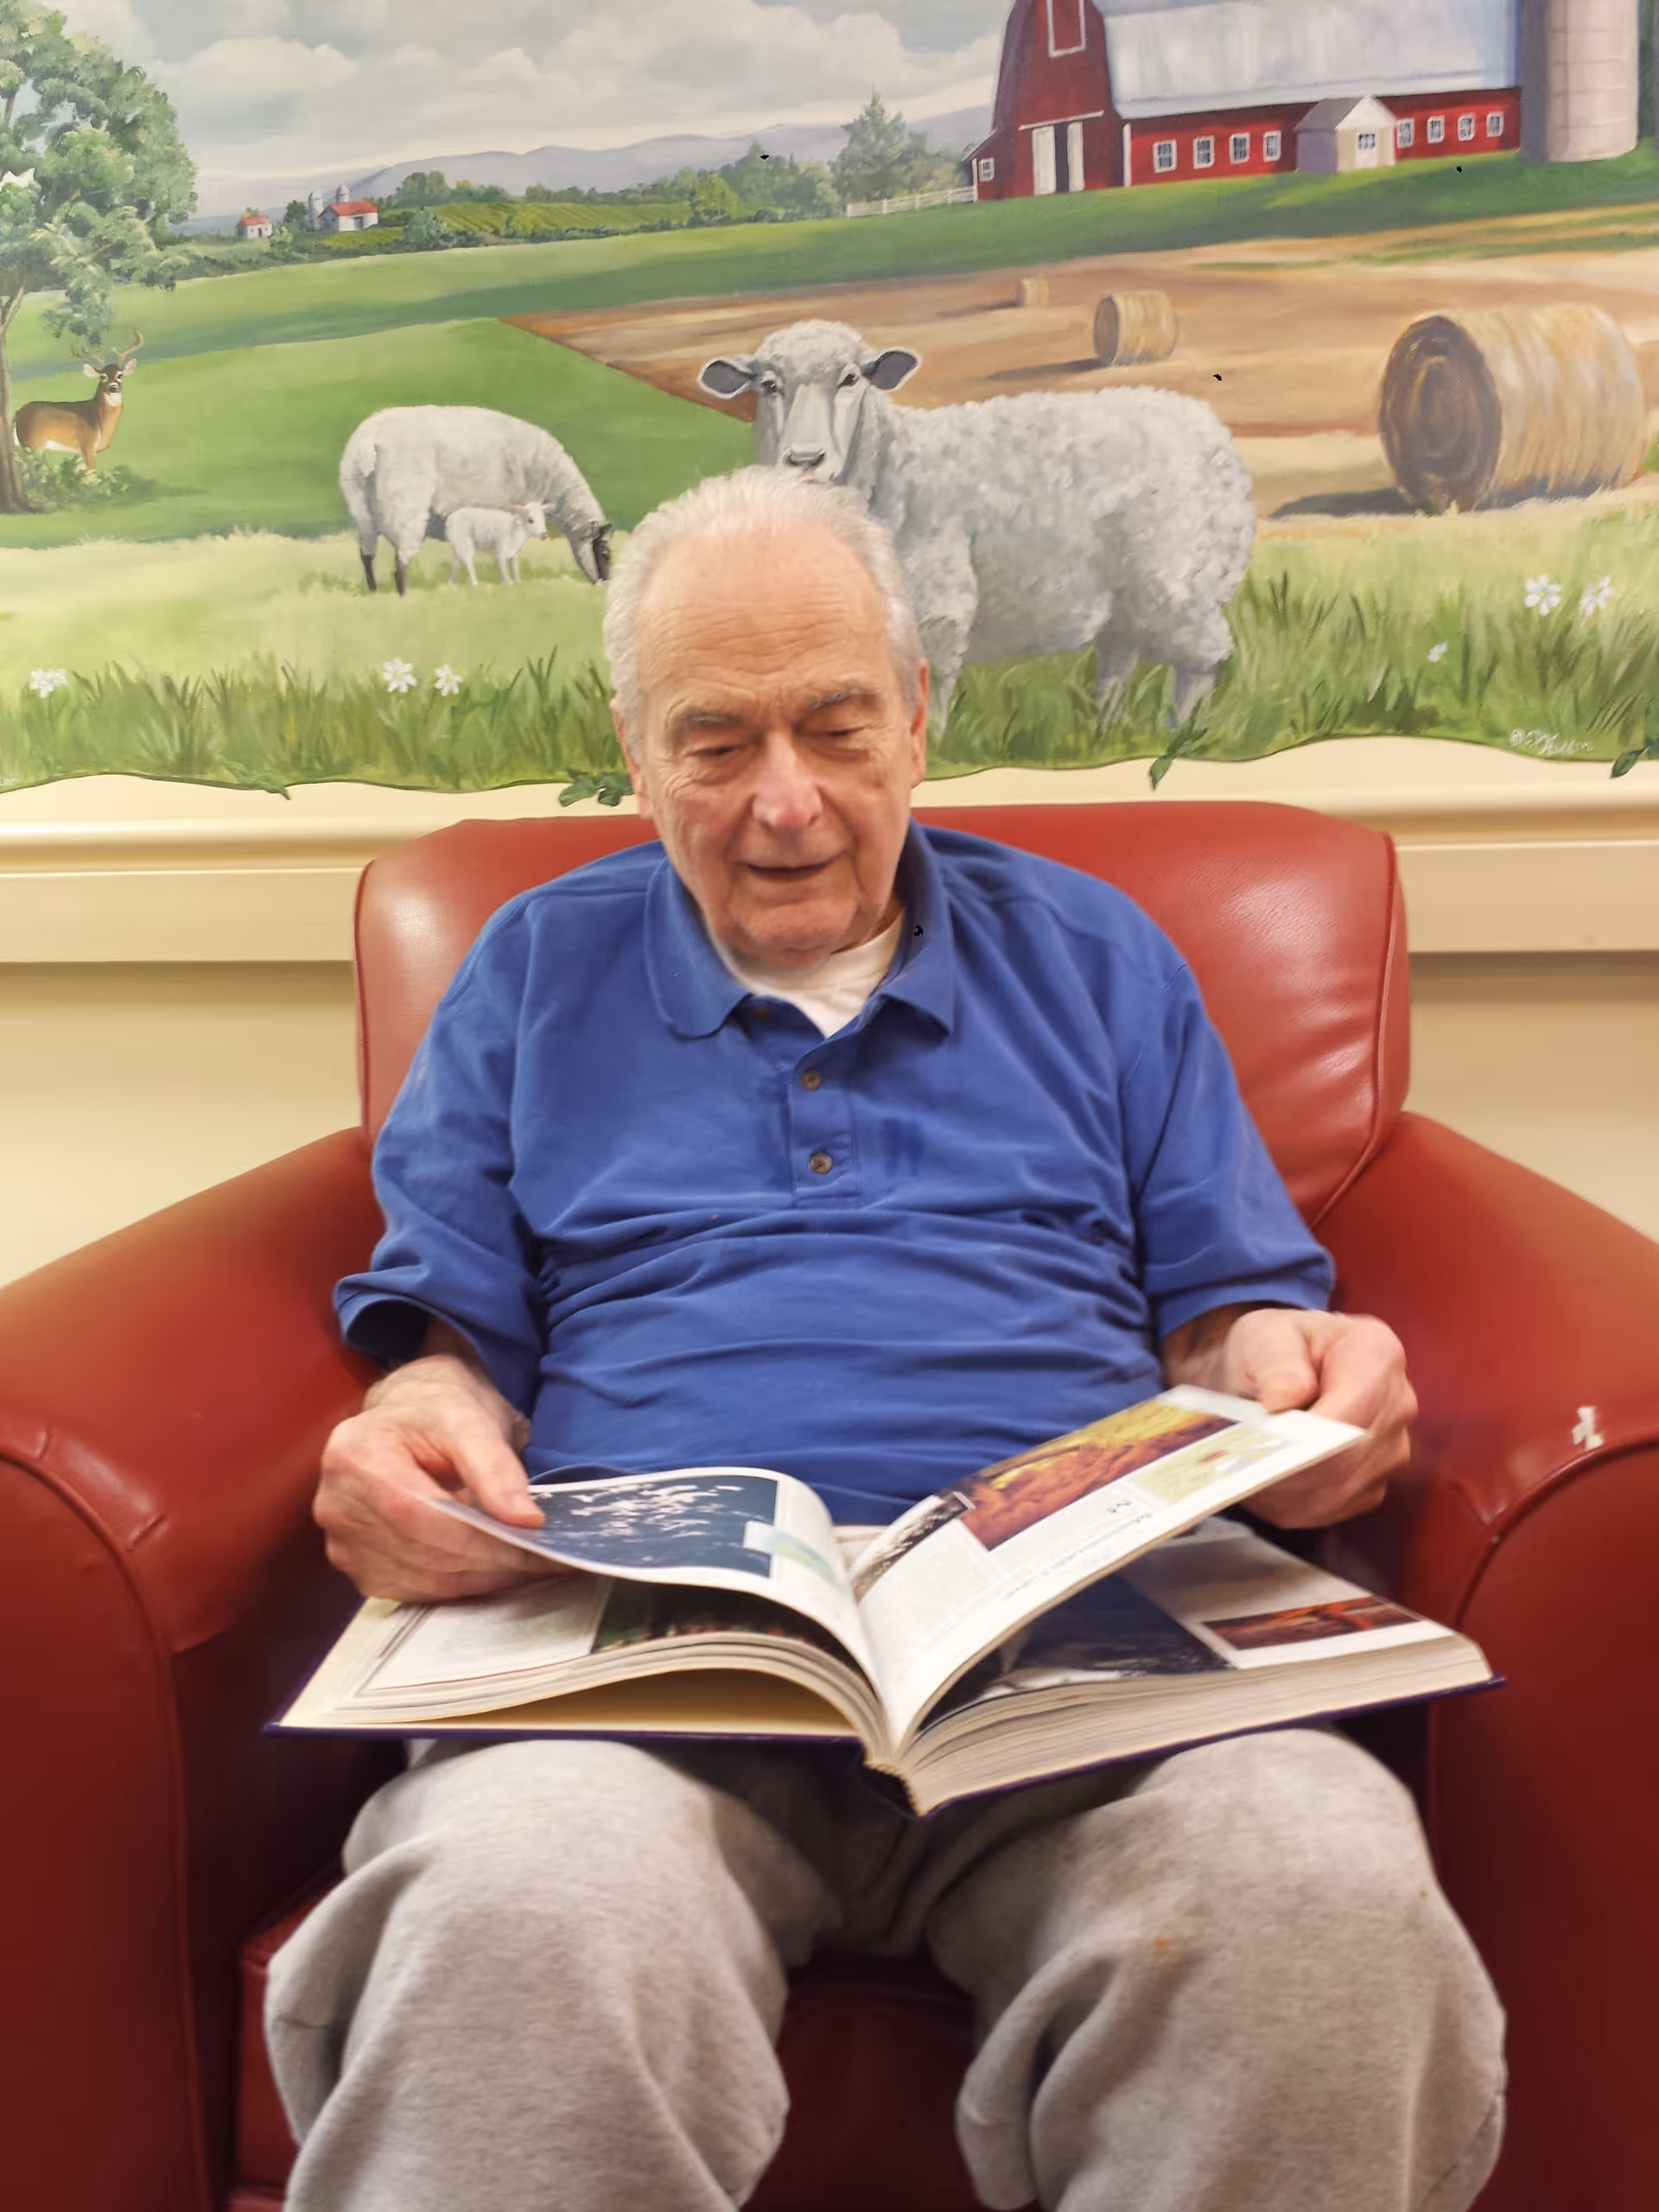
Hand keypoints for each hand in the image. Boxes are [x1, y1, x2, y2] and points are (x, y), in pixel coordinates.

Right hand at [316, 1343, 563, 1602]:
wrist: (410, 1419)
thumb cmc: (436, 1412)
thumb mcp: (469, 1420)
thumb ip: (495, 1467)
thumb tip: (525, 1520)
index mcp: (354, 1454)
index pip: (417, 1512)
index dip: (475, 1538)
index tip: (530, 1546)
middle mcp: (336, 1504)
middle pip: (418, 1551)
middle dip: (486, 1561)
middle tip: (544, 1561)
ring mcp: (343, 1542)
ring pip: (419, 1579)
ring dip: (479, 1579)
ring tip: (528, 1566)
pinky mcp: (360, 1568)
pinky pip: (414, 1591)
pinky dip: (459, 1585)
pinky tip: (494, 1571)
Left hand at [1220, 1308, 1415, 1527]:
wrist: (1274, 1371)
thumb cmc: (1273, 1347)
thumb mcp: (1263, 1334)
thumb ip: (1274, 1359)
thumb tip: (1283, 1398)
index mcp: (1377, 1353)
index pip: (1352, 1411)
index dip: (1308, 1435)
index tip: (1266, 1438)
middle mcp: (1397, 1404)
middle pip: (1348, 1457)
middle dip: (1291, 1466)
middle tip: (1243, 1461)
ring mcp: (1390, 1450)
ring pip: (1338, 1490)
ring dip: (1287, 1488)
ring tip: (1248, 1469)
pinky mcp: (1372, 1484)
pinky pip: (1333, 1507)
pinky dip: (1293, 1503)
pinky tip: (1266, 1483)